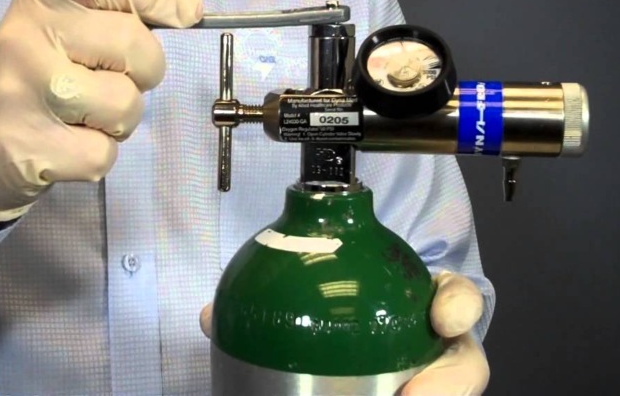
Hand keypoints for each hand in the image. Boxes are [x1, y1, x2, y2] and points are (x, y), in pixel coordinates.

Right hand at [0, 0, 202, 221]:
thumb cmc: (42, 70)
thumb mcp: (71, 19)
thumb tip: (188, 6)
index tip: (185, 14)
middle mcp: (24, 38)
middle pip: (131, 44)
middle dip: (147, 69)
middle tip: (120, 78)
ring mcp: (20, 94)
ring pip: (123, 104)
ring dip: (123, 117)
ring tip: (90, 114)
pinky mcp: (24, 148)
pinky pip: (102, 153)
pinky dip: (99, 154)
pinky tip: (71, 143)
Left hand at [198, 271, 488, 394]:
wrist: (356, 328)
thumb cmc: (343, 305)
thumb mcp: (322, 288)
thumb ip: (275, 290)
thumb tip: (210, 317)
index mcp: (420, 301)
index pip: (456, 295)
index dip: (456, 305)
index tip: (440, 319)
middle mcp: (435, 344)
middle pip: (465, 364)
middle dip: (449, 384)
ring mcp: (432, 376)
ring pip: (449, 391)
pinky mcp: (421, 391)